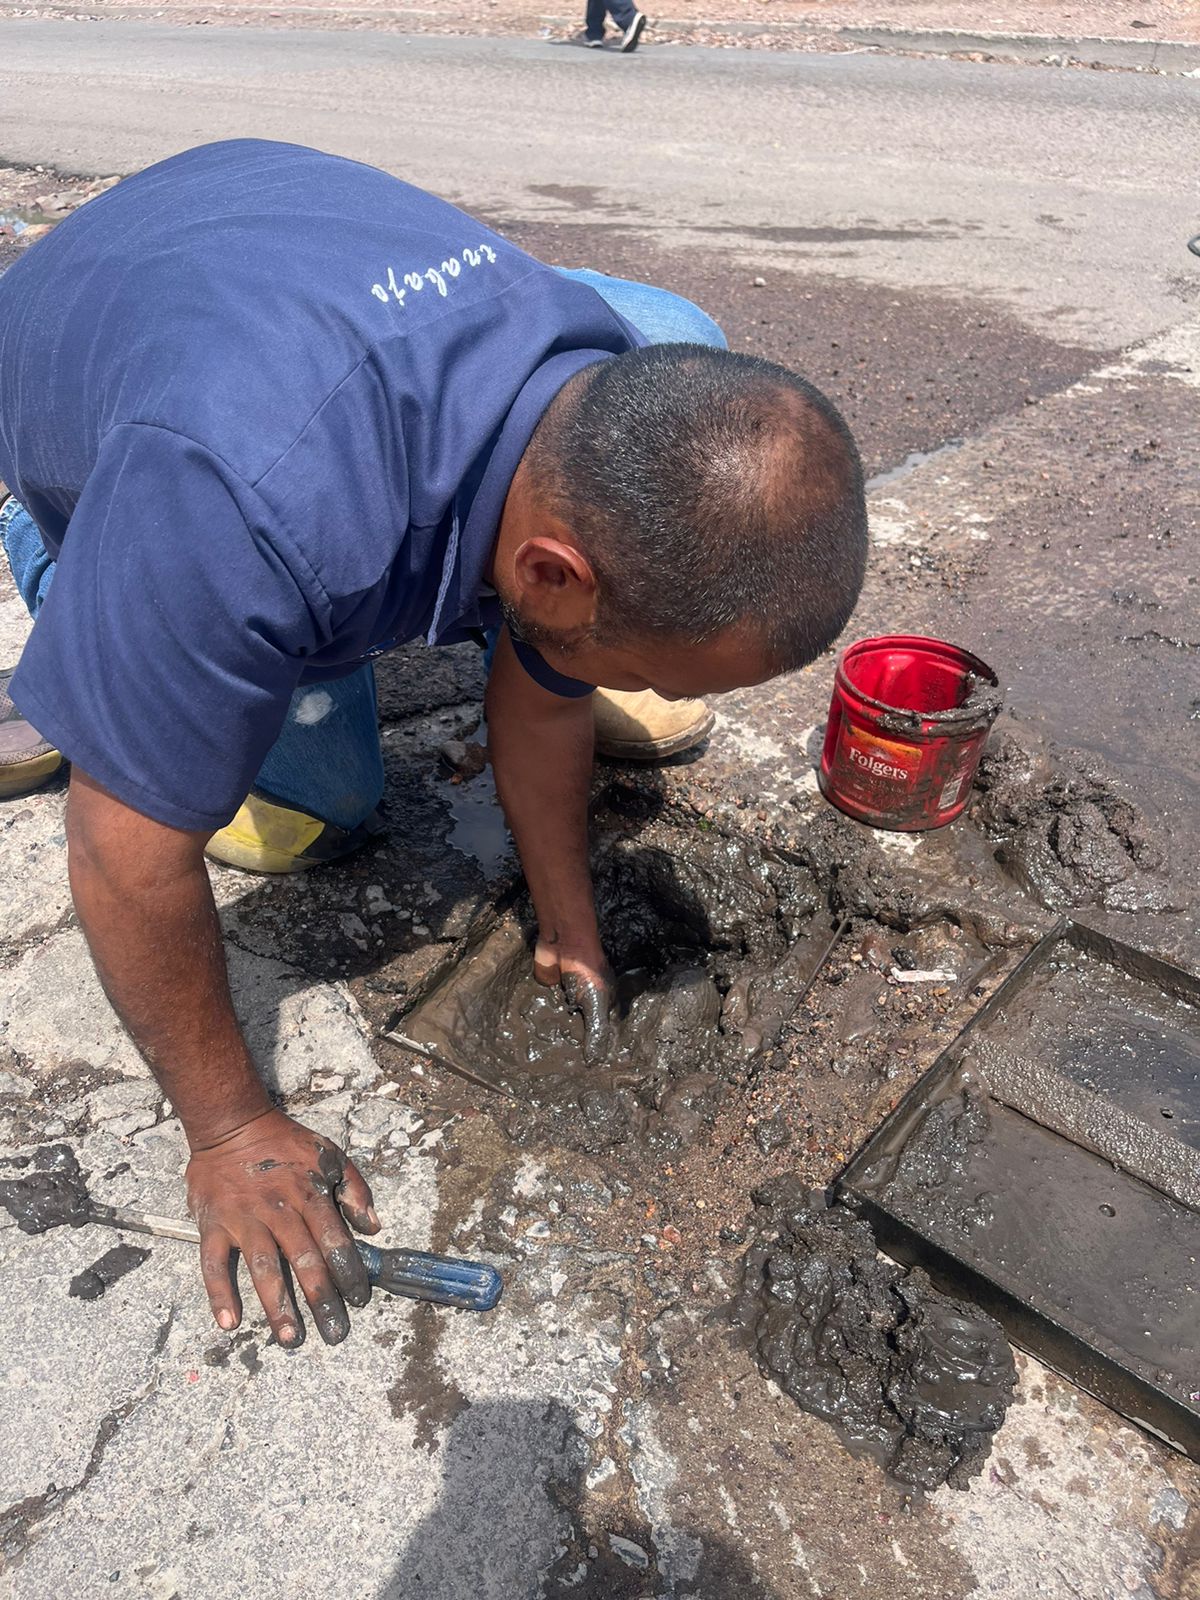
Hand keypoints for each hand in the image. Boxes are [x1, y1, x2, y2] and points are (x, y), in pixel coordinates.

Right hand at [186, 1109, 379, 1347]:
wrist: (232, 1125)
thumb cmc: (285, 1142)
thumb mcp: (330, 1155)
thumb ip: (355, 1190)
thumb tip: (374, 1227)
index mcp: (310, 1195)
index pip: (336, 1240)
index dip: (350, 1272)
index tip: (361, 1300)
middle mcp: (279, 1211)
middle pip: (304, 1261)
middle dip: (322, 1300)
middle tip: (334, 1333)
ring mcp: (244, 1220)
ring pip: (263, 1268)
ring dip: (277, 1306)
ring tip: (290, 1338)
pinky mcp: (213, 1225)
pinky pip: (213, 1264)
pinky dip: (219, 1294)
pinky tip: (229, 1323)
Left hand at [533, 935, 614, 1063]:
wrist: (563, 942)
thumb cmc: (587, 971)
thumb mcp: (596, 1004)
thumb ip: (596, 1033)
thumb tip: (595, 1063)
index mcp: (604, 1005)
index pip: (602, 1034)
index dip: (596, 1051)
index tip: (588, 1074)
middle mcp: (586, 1004)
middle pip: (581, 1031)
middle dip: (574, 1048)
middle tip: (564, 1074)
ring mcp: (567, 1000)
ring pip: (561, 1025)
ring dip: (555, 1038)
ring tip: (547, 1066)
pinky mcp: (548, 995)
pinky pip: (543, 1013)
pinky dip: (539, 1024)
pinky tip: (532, 1043)